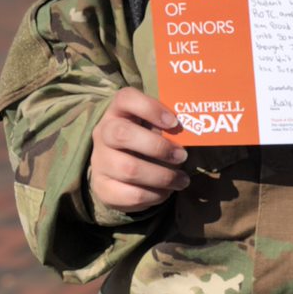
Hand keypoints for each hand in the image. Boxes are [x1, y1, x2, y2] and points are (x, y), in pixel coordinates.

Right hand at [90, 87, 189, 212]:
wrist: (117, 168)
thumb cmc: (144, 138)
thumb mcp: (153, 125)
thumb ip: (166, 124)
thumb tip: (193, 129)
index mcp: (118, 111)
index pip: (125, 98)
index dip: (150, 108)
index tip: (174, 123)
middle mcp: (103, 133)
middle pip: (122, 134)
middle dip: (158, 147)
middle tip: (182, 156)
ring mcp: (99, 161)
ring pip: (129, 169)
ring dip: (163, 176)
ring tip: (182, 179)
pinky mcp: (102, 188)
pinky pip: (130, 195)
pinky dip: (154, 195)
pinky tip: (166, 191)